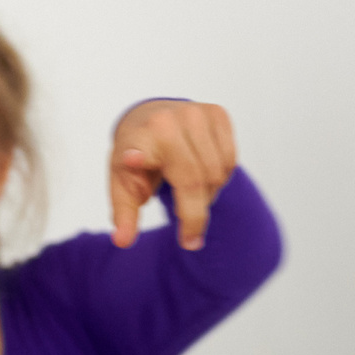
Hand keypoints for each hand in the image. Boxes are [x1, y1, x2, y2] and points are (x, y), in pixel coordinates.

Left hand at [110, 99, 238, 250]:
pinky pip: (231, 161)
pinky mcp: (217, 113)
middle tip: (190, 237)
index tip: (131, 159)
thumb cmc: (136, 155)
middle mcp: (167, 121)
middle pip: (194, 181)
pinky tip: (204, 173)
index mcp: (138, 139)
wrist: (151, 117)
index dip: (135, 157)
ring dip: (209, 194)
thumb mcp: (123, 183)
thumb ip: (125, 213)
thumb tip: (123, 242)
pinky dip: (221, 177)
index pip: (139, 153)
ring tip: (190, 193)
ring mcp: (196, 113)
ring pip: (218, 173)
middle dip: (195, 215)